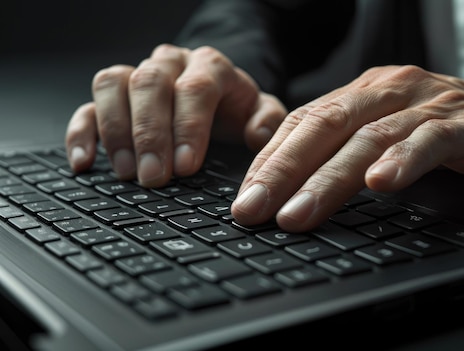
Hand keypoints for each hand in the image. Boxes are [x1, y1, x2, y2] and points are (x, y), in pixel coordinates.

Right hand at [65, 44, 286, 186]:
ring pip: (113, 85)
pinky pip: (88, 105)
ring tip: (127, 173)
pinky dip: (83, 133)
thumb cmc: (237, 112)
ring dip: (116, 131)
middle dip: (150, 134)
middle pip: (150, 84)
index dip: (189, 127)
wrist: (218, 102)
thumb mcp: (261, 116)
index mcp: (209, 66)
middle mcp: (170, 64)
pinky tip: (85, 163)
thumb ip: (267, 122)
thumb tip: (258, 135)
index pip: (195, 88)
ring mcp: (138, 75)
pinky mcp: (113, 97)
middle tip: (154, 177)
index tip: (187, 165)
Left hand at [231, 65, 463, 231]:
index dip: (271, 159)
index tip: (245, 197)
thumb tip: (285, 184)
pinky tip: (381, 184)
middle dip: (284, 171)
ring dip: (329, 179)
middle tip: (254, 209)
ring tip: (299, 213)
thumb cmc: (434, 130)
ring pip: (369, 138)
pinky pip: (430, 141)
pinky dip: (403, 162)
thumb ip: (341, 148)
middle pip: (326, 126)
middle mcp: (388, 92)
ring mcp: (427, 106)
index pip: (304, 121)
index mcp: (361, 93)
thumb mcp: (380, 133)